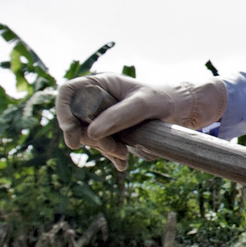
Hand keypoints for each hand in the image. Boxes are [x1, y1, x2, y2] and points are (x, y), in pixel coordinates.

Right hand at [56, 73, 226, 170]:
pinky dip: (111, 155)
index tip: (72, 134)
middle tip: (117, 151)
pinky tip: (123, 163)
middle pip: (76, 121)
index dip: (63, 113)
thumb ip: (119, 116)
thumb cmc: (164, 99)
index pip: (68, 93)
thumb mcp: (144, 105)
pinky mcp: (111, 131)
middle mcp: (97, 98)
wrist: (182, 112)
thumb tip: (91, 133)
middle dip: (92, 140)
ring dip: (105, 150)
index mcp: (100, 83)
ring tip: (125, 156)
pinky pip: (102, 145)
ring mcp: (103, 115)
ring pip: (89, 137)